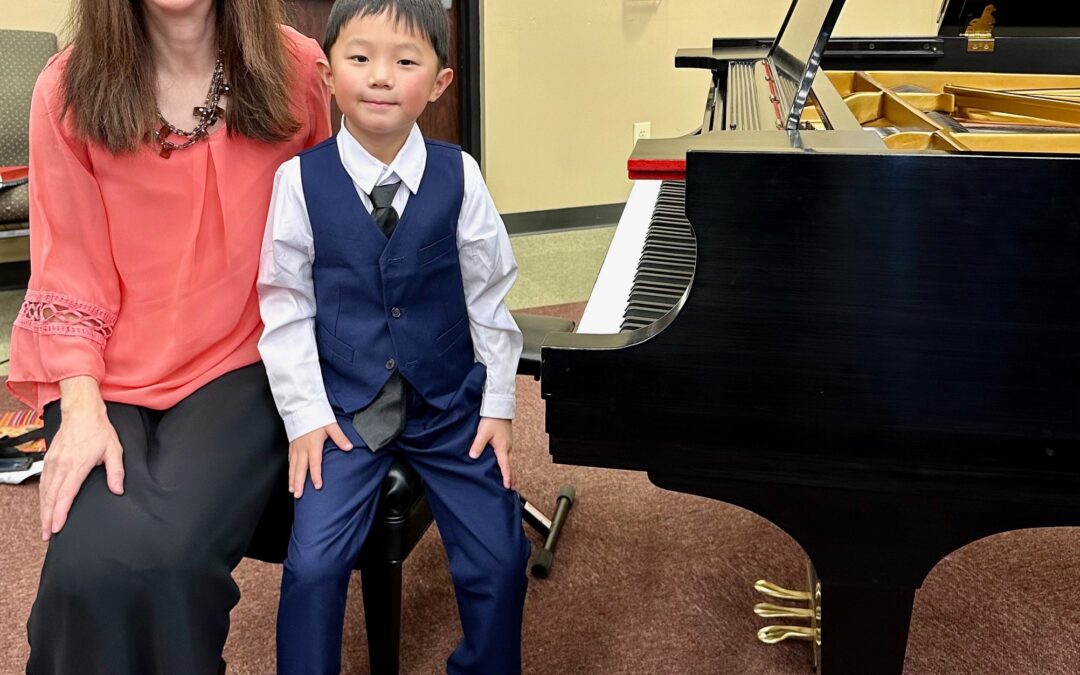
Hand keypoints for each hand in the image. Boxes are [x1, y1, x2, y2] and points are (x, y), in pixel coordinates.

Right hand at [40, 376, 123, 541]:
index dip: (60, 513)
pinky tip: (44, 505)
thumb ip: (116, 472)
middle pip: (51, 497)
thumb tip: (118, 490)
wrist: (81, 412)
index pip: (66, 495)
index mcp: (77, 465)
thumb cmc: (99, 430)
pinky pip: (43, 482)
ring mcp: (53, 462)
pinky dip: (42, 497)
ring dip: (43, 510)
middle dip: (48, 518)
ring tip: (45, 526)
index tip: (57, 527)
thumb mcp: (114, 450)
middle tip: (47, 535)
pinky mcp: (49, 459)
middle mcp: (61, 465)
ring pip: (44, 491)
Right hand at [289, 422, 351, 497]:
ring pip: (293, 466)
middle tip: (298, 495)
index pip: (315, 463)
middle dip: (299, 483)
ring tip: (292, 490)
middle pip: (300, 468)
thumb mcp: (331, 425)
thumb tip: (349, 448)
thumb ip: (340, 438)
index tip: (317, 486)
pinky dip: (289, 470)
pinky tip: (290, 476)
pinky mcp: (292, 444)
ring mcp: (296, 447)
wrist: (302, 406)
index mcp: (313, 444)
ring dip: (292, 479)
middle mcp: (302, 447)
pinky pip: (290, 460)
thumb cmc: (317, 415)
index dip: (316, 475)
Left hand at [469, 417, 513, 489]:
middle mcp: (507, 447)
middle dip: (510, 477)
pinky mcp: (505, 440)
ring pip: (508, 460)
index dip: (506, 477)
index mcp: (503, 448)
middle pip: (509, 465)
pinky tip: (501, 464)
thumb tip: (473, 457)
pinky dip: (505, 462)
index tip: (507, 487)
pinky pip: (505, 454)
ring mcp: (507, 444)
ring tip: (507, 479)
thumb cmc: (492, 419)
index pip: (506, 466)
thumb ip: (478, 445)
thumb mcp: (483, 433)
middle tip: (511, 488)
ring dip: (508, 470)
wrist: (499, 407)